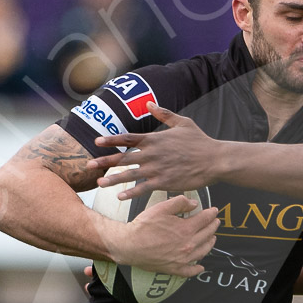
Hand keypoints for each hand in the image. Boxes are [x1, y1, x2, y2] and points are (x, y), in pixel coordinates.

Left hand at [89, 106, 222, 198]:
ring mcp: (157, 168)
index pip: (127, 138)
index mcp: (154, 139)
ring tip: (99, 183)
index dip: (110, 140)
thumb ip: (163, 114)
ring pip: (129, 174)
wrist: (214, 159)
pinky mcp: (164, 182)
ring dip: (113, 179)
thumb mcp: (182, 122)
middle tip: (88, 165)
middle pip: (123, 157)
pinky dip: (131, 193)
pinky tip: (120, 196)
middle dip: (104, 161)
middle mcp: (152, 153)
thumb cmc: (200, 141)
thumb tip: (148, 105)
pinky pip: (143, 188)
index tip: (96, 142)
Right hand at [95, 193, 219, 277]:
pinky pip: (190, 271)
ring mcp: (183, 259)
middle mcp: (188, 245)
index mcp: (186, 229)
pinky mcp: (175, 268)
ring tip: (212, 238)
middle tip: (215, 222)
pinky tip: (201, 266)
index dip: (211, 213)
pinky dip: (197, 269)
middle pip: (207, 235)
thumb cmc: (144, 226)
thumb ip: (179, 203)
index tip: (214, 210)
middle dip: (213, 227)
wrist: (129, 245)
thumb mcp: (161, 208)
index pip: (205, 220)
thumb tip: (194, 204)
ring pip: (203, 251)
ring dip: (210, 244)